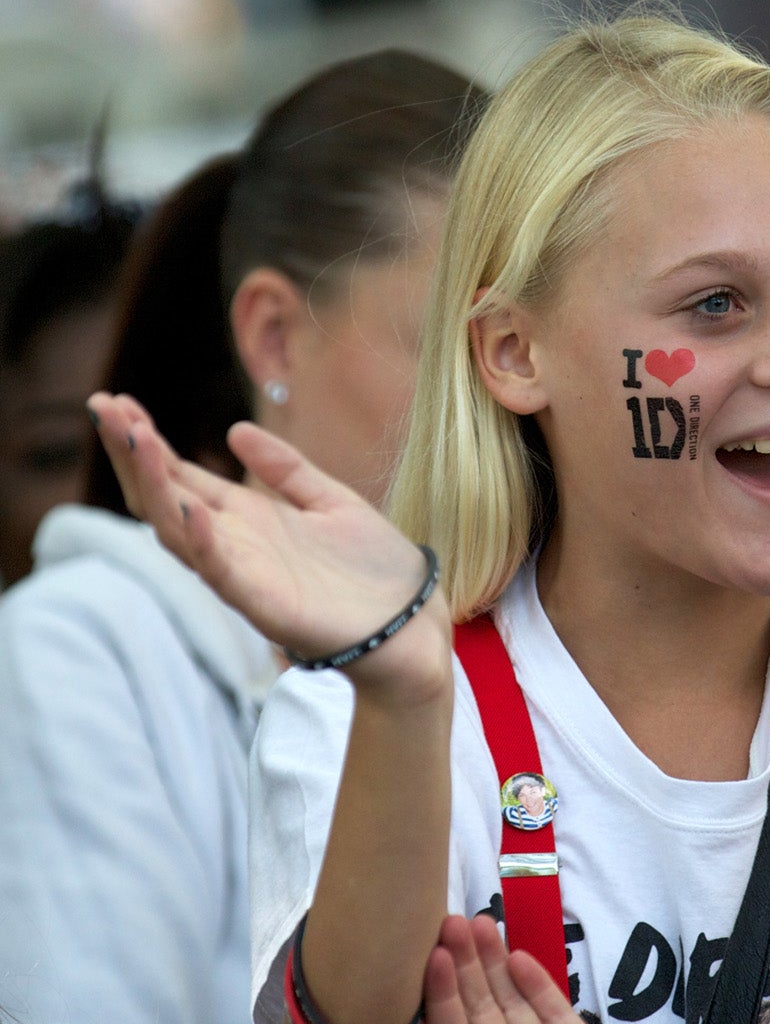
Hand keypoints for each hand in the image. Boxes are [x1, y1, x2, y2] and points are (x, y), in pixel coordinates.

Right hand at [86, 392, 448, 697]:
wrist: (413, 622)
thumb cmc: (375, 569)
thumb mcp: (331, 502)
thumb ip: (287, 470)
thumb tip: (236, 431)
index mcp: (247, 520)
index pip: (180, 477)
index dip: (146, 441)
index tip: (115, 401)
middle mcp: (234, 546)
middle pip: (163, 498)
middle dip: (133, 453)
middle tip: (103, 406)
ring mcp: (243, 575)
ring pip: (178, 531)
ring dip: (154, 484)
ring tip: (135, 436)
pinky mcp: (264, 605)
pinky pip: (221, 572)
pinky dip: (203, 540)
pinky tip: (188, 505)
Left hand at [427, 916, 699, 1023]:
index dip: (440, 1002)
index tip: (430, 961)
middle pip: (480, 1013)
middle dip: (464, 969)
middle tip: (448, 922)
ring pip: (515, 1005)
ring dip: (495, 966)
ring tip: (477, 924)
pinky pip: (559, 1015)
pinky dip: (539, 985)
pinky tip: (520, 957)